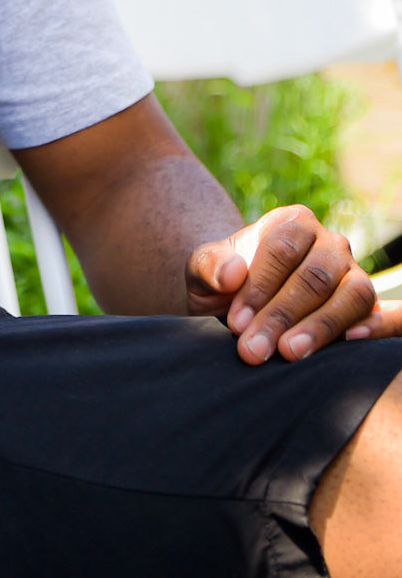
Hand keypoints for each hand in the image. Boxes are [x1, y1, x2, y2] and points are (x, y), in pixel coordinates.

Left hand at [187, 205, 396, 362]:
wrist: (237, 303)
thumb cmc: (222, 284)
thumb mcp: (203, 272)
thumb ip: (210, 265)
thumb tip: (232, 274)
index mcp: (291, 223)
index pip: (282, 250)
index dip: (259, 287)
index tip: (236, 322)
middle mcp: (328, 243)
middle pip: (315, 276)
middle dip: (282, 315)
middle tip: (253, 350)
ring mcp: (351, 272)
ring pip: (351, 294)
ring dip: (321, 327)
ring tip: (290, 353)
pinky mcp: (364, 304)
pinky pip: (375, 312)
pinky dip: (371, 327)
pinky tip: (348, 343)